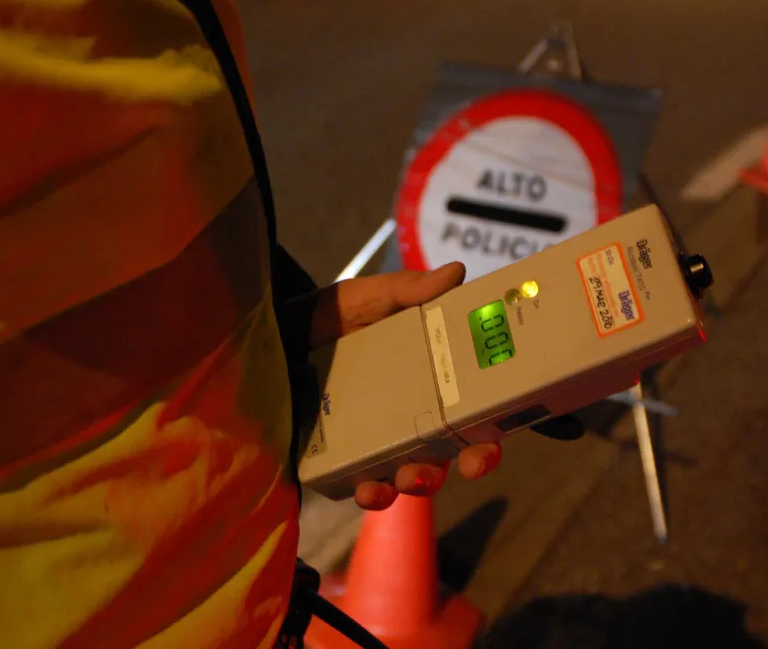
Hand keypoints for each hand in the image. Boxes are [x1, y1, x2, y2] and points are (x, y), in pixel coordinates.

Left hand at [303, 262, 502, 509]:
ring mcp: (374, 443)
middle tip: (472, 462)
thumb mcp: (366, 298)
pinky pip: (362, 487)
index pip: (472, 408)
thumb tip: (456, 273)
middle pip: (453, 449)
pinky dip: (370, 494)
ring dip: (421, 482)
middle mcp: (408, 416)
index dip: (494, 424)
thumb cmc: (326, 317)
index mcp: (427, 379)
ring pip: (412, 475)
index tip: (500, 432)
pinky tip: (366, 489)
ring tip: (410, 475)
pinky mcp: (338, 461)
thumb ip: (406, 290)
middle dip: (471, 462)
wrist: (267, 335)